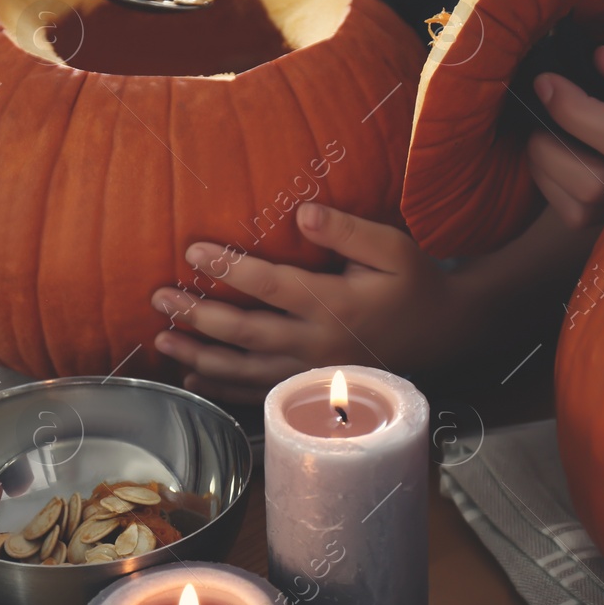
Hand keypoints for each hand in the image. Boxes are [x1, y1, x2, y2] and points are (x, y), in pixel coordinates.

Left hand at [149, 203, 480, 403]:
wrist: (444, 335)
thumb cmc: (414, 284)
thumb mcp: (393, 247)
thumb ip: (347, 230)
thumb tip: (302, 211)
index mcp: (335, 303)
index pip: (271, 284)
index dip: (229, 269)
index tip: (192, 252)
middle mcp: (318, 342)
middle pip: (246, 331)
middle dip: (198, 315)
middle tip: (159, 298)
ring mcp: (312, 372)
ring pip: (246, 369)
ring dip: (201, 355)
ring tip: (162, 338)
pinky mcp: (312, 389)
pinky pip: (260, 392)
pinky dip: (224, 387)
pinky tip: (195, 375)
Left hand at [527, 15, 603, 226]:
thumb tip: (603, 63)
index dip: (571, 112)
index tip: (547, 80)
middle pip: (594, 185)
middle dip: (550, 144)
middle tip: (542, 102)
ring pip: (581, 209)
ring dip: (547, 167)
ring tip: (546, 125)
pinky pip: (581, 214)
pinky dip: (555, 185)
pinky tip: (560, 146)